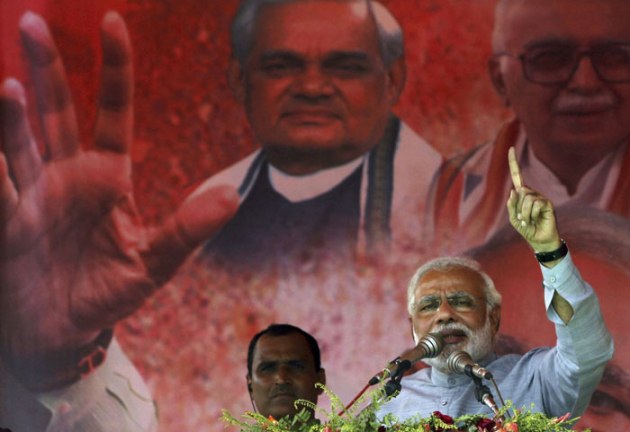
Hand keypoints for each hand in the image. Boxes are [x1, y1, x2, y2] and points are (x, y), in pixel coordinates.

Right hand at [0, 12, 237, 376]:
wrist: (67, 329)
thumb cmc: (112, 292)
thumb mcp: (157, 263)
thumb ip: (188, 231)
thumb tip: (232, 198)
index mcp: (108, 179)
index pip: (112, 115)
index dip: (113, 72)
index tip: (112, 24)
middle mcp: (68, 178)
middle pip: (58, 114)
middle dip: (49, 71)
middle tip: (35, 23)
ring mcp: (35, 197)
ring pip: (22, 144)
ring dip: (13, 115)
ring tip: (10, 85)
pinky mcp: (11, 226)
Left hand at [505, 146, 560, 251]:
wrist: (539, 240)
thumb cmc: (527, 228)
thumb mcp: (514, 218)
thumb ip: (511, 205)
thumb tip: (514, 190)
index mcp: (522, 195)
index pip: (517, 176)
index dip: (514, 163)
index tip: (511, 148)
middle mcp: (532, 193)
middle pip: (520, 192)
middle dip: (517, 208)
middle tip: (523, 219)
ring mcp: (541, 198)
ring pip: (526, 198)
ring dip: (524, 213)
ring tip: (529, 221)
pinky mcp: (548, 203)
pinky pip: (535, 204)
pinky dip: (531, 214)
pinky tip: (537, 219)